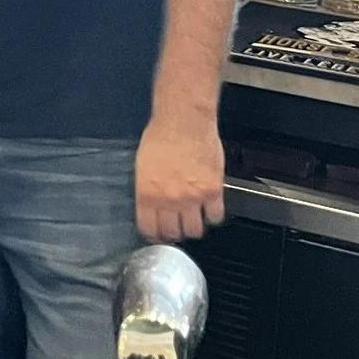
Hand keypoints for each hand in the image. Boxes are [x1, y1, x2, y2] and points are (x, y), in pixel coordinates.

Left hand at [136, 113, 225, 241]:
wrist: (184, 122)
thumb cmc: (161, 136)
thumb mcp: (143, 166)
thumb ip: (148, 190)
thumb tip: (150, 206)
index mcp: (147, 194)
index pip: (149, 230)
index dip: (154, 236)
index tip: (157, 236)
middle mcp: (169, 200)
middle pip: (173, 234)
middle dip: (174, 233)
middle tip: (176, 228)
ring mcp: (193, 198)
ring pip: (195, 230)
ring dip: (194, 228)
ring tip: (193, 220)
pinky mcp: (213, 192)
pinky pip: (216, 217)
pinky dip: (213, 216)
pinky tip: (209, 209)